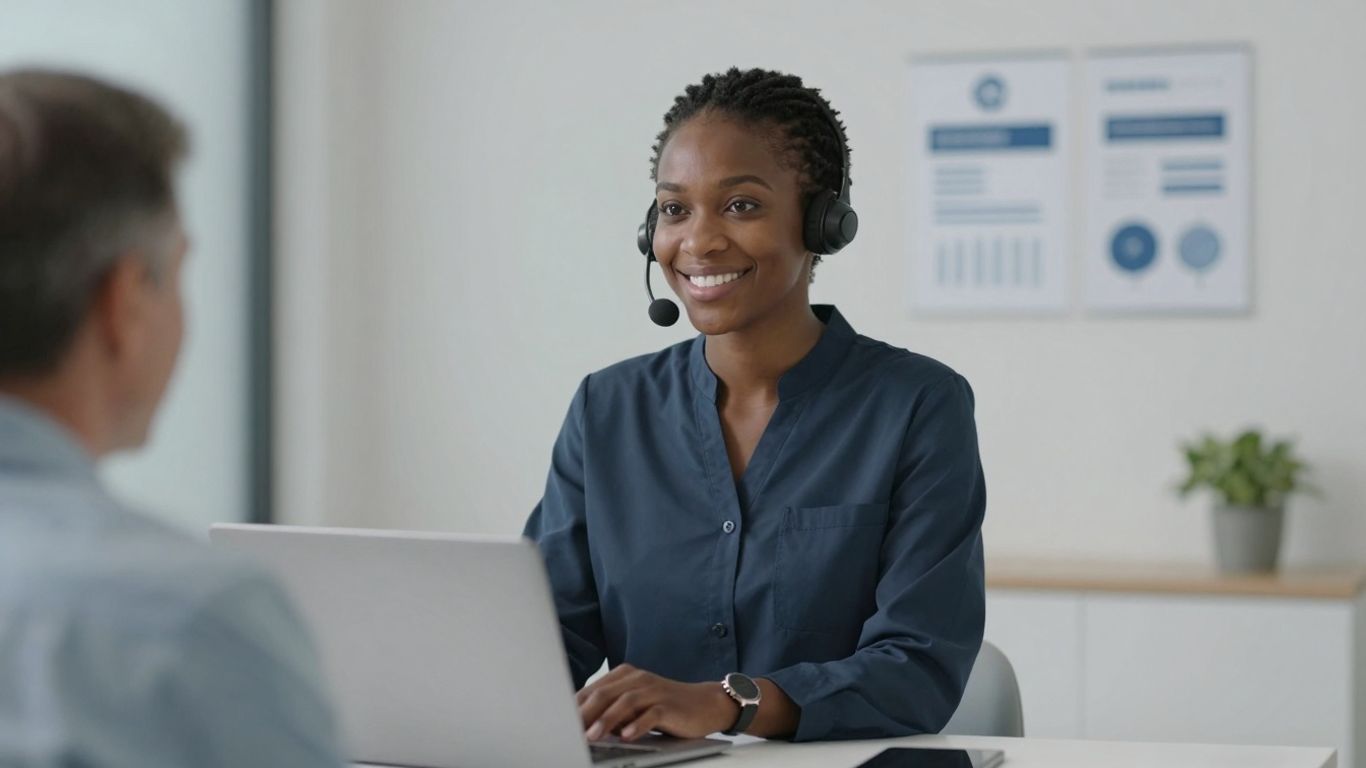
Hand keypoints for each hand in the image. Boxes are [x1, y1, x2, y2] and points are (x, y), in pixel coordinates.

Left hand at [576, 664, 736, 741]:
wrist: (705, 704)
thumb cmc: (665, 707)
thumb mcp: (635, 706)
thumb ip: (612, 710)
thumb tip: (581, 725)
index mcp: (625, 676)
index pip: (593, 691)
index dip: (575, 708)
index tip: (560, 725)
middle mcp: (638, 679)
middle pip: (605, 694)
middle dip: (584, 714)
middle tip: (569, 731)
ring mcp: (654, 690)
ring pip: (625, 702)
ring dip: (606, 720)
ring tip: (592, 737)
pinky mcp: (669, 704)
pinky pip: (651, 714)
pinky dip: (637, 725)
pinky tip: (626, 736)